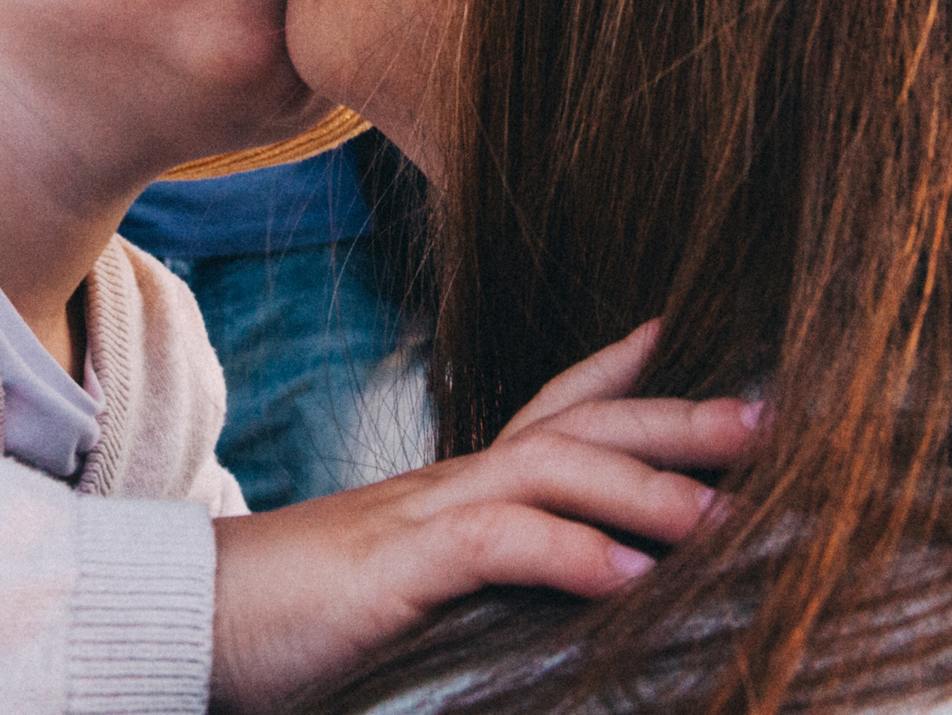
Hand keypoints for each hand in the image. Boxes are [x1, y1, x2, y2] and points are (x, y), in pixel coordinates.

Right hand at [208, 322, 766, 711]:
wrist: (184, 618)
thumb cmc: (294, 620)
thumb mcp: (406, 592)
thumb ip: (478, 583)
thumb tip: (571, 596)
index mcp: (450, 491)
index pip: (547, 408)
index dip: (617, 369)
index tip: (680, 333)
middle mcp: (445, 485)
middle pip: (576, 424)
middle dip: (675, 417)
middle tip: (768, 418)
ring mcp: (418, 516)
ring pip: (550, 468)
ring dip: (644, 485)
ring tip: (721, 512)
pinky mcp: (392, 567)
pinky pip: (495, 543)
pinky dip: (569, 554)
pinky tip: (629, 580)